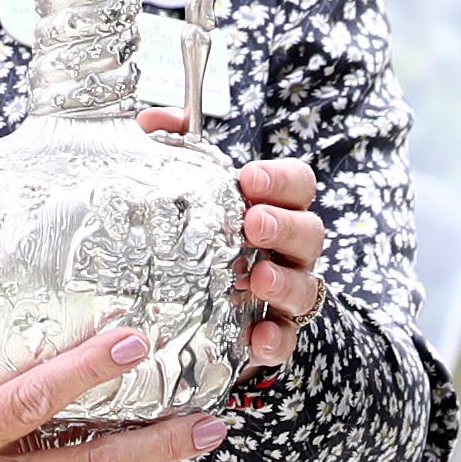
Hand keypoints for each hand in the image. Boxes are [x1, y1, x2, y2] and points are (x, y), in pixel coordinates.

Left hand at [143, 108, 324, 366]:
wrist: (195, 312)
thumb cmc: (201, 239)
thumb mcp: (189, 192)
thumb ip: (175, 150)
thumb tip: (150, 120)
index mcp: (276, 208)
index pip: (298, 184)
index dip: (281, 179)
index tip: (249, 178)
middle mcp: (289, 251)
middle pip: (310, 232)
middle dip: (284, 226)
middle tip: (253, 223)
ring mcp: (286, 295)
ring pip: (306, 287)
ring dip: (284, 282)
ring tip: (257, 279)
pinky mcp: (274, 336)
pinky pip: (287, 340)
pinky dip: (276, 340)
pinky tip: (257, 338)